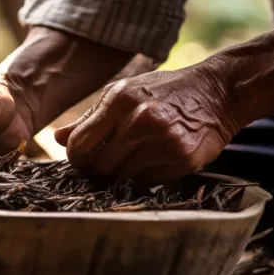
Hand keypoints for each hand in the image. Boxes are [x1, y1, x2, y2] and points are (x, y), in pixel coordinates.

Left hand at [54, 64, 244, 184]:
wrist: (217, 92)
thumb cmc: (163, 92)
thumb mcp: (124, 93)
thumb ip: (90, 118)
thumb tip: (57, 137)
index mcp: (120, 100)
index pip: (79, 145)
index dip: (76, 158)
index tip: (82, 159)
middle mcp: (140, 121)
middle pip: (99, 166)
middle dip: (96, 170)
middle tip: (104, 165)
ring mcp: (163, 141)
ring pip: (122, 177)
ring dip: (121, 175)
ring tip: (130, 162)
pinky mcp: (183, 159)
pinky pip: (148, 182)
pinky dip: (144, 179)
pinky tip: (151, 164)